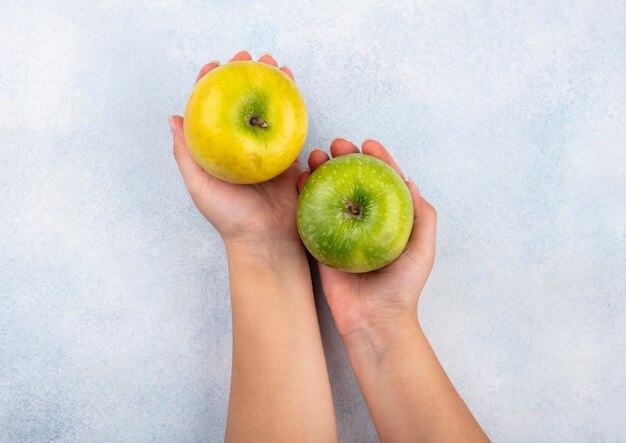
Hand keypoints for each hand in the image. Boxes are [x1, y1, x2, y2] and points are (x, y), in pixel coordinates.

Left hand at [170, 50, 301, 249]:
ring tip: (275, 64)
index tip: (215, 65)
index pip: (212, 110)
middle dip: (246, 77)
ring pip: (267, 108)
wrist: (266, 239)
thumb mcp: (198, 185)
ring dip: (271, 84)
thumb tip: (173, 118)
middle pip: (242, 103)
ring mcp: (265, 150)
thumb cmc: (229, 217)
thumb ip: (185, 154)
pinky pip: (290, 125)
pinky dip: (292, 104)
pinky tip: (293, 87)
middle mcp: (240, 146)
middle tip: (250, 57)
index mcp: (217, 151)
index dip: (211, 85)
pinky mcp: (287, 157)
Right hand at [298, 139, 436, 336]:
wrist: (375, 320)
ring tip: (317, 157)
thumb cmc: (403, 287)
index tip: (369, 144)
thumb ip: (423, 216)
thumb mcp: (423, 249)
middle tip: (338, 146)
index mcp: (388, 219)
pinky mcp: (321, 244)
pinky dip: (305, 195)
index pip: (383, 181)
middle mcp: (364, 221)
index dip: (377, 159)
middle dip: (345, 159)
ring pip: (330, 193)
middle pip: (353, 182)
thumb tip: (410, 181)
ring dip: (322, 171)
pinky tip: (302, 181)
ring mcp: (341, 231)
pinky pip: (311, 215)